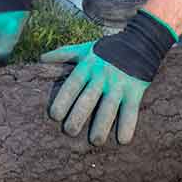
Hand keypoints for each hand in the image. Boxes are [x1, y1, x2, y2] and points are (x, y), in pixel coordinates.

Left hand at [41, 9, 177, 145]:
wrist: (140, 41)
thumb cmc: (108, 49)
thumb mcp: (85, 48)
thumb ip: (64, 54)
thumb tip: (41, 59)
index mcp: (87, 66)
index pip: (73, 84)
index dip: (63, 99)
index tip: (54, 115)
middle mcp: (101, 75)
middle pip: (88, 98)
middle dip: (79, 115)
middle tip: (70, 131)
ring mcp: (119, 83)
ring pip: (109, 106)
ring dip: (102, 124)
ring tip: (95, 141)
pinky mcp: (135, 89)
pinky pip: (131, 109)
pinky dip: (128, 125)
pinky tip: (123, 140)